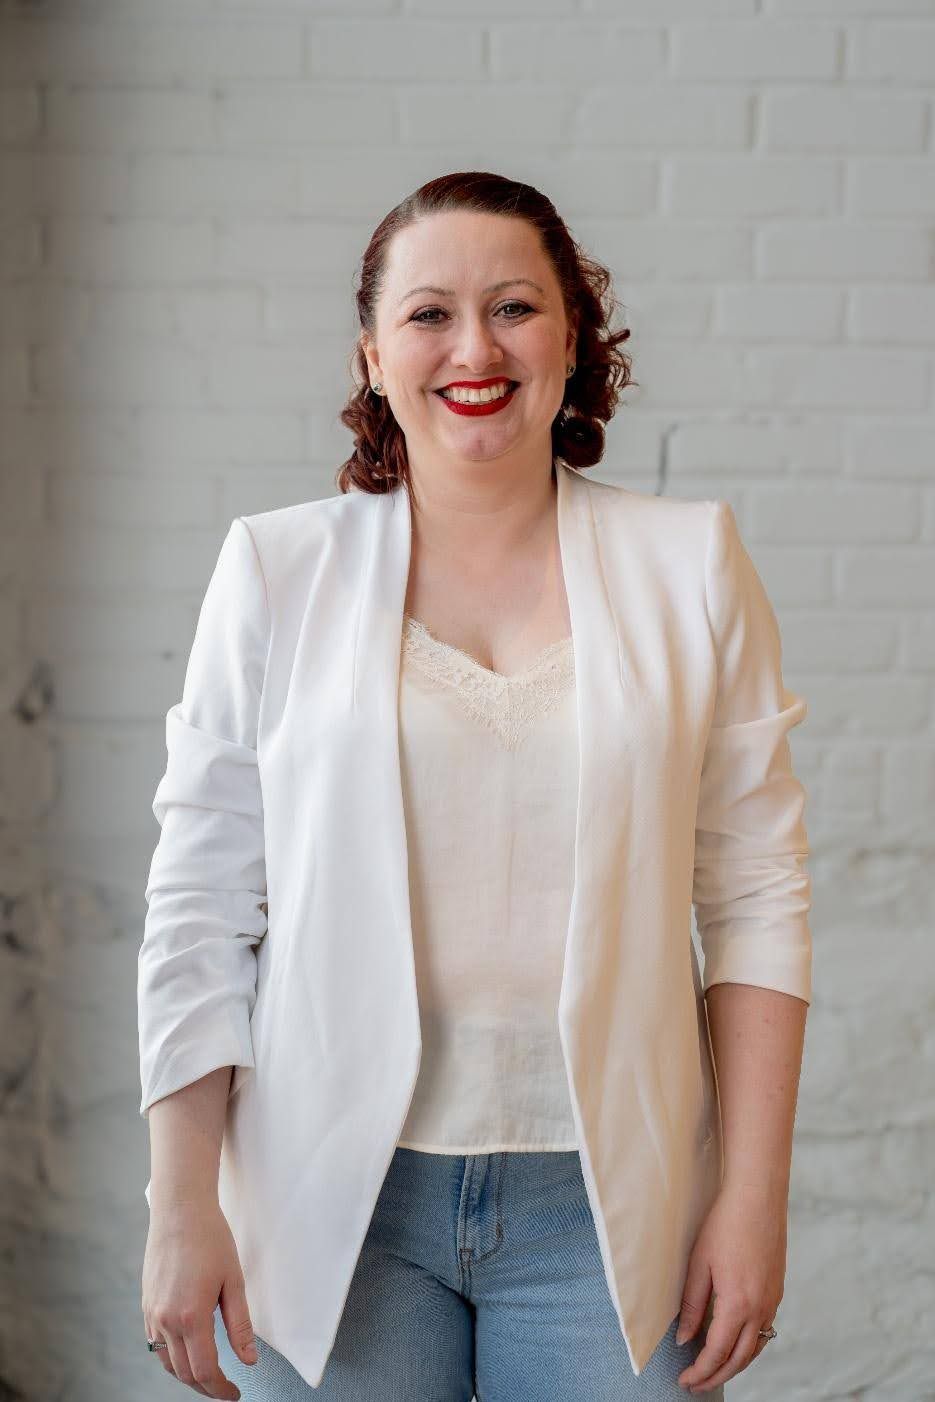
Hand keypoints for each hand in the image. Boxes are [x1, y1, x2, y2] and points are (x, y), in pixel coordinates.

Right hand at [142, 1198, 258, 1399]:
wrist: (179, 1210)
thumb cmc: (211, 1239)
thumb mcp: (234, 1281)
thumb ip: (240, 1324)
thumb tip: (248, 1360)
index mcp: (191, 1316)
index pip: (205, 1371)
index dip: (221, 1389)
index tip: (234, 1394)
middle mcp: (166, 1320)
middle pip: (185, 1373)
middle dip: (206, 1387)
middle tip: (225, 1389)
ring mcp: (152, 1314)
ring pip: (167, 1363)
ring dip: (188, 1375)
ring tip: (209, 1375)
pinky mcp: (146, 1305)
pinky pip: (156, 1345)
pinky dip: (172, 1357)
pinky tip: (187, 1352)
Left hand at [674, 1184, 786, 1393]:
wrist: (759, 1197)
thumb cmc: (726, 1223)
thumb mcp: (699, 1262)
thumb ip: (691, 1303)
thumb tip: (683, 1337)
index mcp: (738, 1304)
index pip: (717, 1352)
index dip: (700, 1371)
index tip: (685, 1380)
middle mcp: (760, 1308)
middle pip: (739, 1359)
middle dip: (716, 1376)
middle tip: (696, 1385)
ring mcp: (772, 1300)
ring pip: (754, 1348)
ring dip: (733, 1365)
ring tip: (713, 1370)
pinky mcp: (777, 1290)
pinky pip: (763, 1331)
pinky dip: (747, 1346)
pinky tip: (733, 1342)